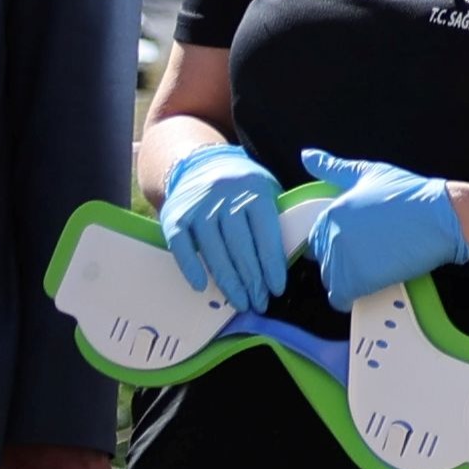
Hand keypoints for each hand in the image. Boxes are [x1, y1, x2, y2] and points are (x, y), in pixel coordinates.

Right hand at [158, 142, 290, 311]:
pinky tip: (202, 287)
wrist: (201, 164)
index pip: (267, 235)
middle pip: (241, 247)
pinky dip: (190, 267)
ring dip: (227, 281)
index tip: (277, 290)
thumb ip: (277, 220)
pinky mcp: (174, 217)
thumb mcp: (267, 194)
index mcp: (255, 193)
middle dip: (252, 281)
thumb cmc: (245, 189)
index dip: (272, 266)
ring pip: (214, 251)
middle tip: (259, 304)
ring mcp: (198, 208)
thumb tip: (293, 259)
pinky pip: (181, 246)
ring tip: (240, 302)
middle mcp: (225, 199)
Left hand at [294, 150, 468, 298]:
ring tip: (373, 272)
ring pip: (331, 280)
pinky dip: (350, 299)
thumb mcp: (369, 173)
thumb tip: (308, 155)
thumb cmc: (411, 195)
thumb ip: (333, 168)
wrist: (441, 218)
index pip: (316, 238)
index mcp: (330, 212)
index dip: (336, 244)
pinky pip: (340, 298)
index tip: (356, 246)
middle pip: (323, 261)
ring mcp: (342, 258)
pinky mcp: (357, 279)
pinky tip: (366, 290)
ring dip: (347, 280)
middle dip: (341, 263)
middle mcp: (330, 235)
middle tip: (369, 259)